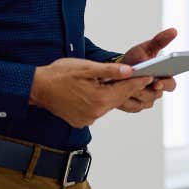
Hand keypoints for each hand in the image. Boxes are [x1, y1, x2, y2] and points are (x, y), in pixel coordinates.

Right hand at [29, 58, 148, 127]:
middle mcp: (96, 112)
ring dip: (113, 94)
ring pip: (108, 104)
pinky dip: (100, 101)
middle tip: (141, 78)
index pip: (125, 89)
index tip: (150, 76)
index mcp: (99, 98)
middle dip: (129, 88)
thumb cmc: (60, 74)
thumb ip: (110, 71)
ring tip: (121, 83)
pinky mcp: (81, 121)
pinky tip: (99, 92)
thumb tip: (130, 71)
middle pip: (118, 98)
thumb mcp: (87, 67)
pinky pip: (97, 110)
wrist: (38, 88)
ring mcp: (88, 119)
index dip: (138, 81)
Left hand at [113, 27, 179, 114]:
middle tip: (136, 85)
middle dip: (145, 89)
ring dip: (134, 94)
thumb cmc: (135, 59)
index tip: (157, 81)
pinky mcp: (135, 107)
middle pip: (156, 95)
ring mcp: (147, 100)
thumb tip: (174, 30)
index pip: (171, 84)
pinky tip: (118, 94)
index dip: (165, 84)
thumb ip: (160, 40)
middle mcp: (158, 91)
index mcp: (165, 78)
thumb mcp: (146, 48)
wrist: (118, 70)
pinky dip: (125, 101)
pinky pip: (132, 107)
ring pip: (143, 102)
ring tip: (124, 87)